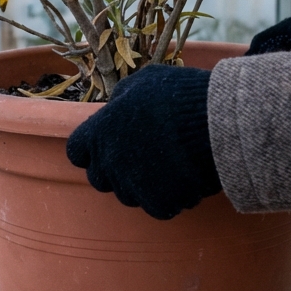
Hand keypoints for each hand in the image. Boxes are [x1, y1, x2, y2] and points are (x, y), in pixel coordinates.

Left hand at [65, 65, 220, 219]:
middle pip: (100, 178)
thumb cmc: (178, 95)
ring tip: (169, 167)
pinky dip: (170, 198)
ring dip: (143, 185)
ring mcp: (132, 186)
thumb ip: (123, 97)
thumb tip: (117, 104)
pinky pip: (158, 207)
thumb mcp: (143, 82)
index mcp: (99, 131)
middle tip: (143, 158)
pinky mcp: (157, 203)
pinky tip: (185, 181)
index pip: (77, 151)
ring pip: (129, 195)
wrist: (213, 123)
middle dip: (116, 171)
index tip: (109, 145)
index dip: (91, 150)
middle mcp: (109, 161)